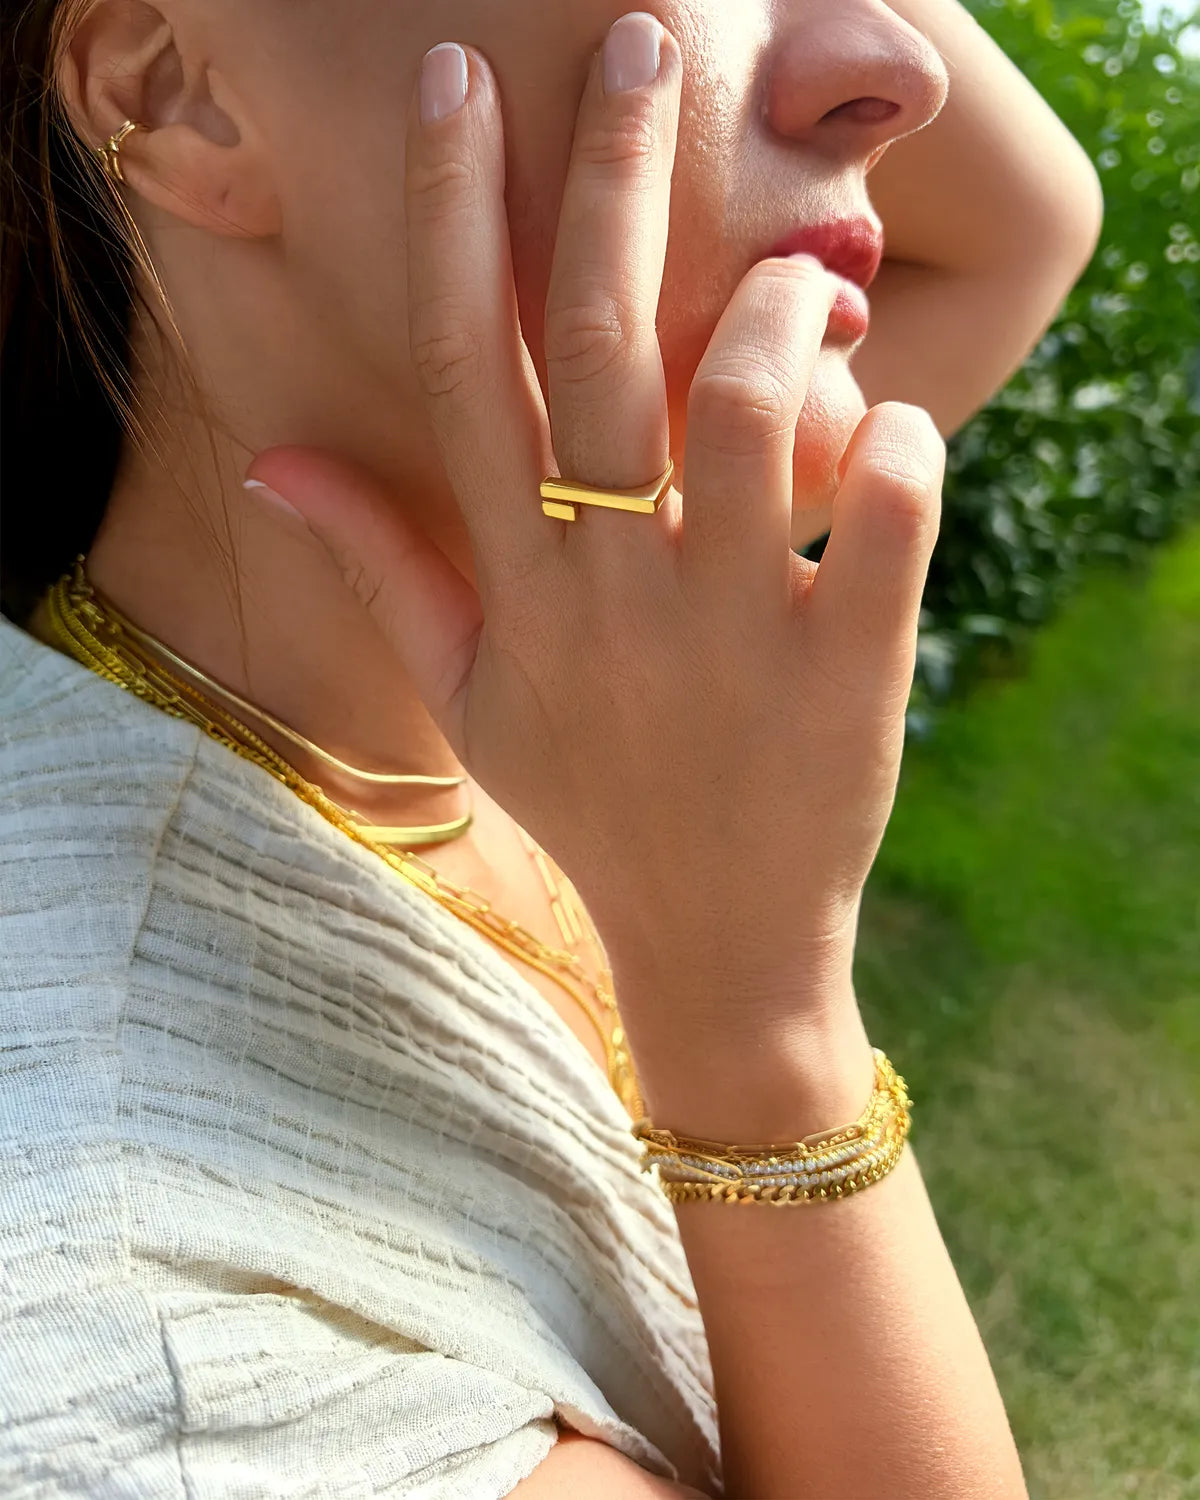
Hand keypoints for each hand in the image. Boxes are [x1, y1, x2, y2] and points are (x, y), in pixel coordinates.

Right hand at [244, 17, 944, 1030]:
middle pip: (601, 349)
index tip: (456, 92)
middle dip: (613, 178)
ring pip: (743, 406)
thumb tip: (269, 457)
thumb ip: (380, 562)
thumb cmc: (592, 799)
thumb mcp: (468, 691)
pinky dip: (896, 447)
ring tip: (807, 264)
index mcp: (522, 582)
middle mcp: (611, 589)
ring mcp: (727, 629)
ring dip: (781, 306)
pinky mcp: (841, 670)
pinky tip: (888, 427)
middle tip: (636, 43)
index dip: (455, 220)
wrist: (714, 937)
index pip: (468, 370)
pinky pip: (881, 518)